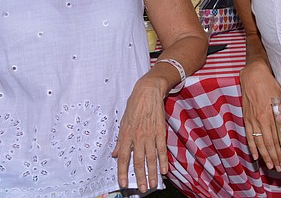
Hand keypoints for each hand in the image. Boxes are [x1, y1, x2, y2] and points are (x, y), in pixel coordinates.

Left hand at [113, 77, 168, 192]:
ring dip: (152, 172)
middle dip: (140, 177)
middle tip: (142, 189)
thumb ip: (120, 141)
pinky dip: (163, 160)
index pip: (124, 158)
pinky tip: (164, 170)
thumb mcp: (123, 122)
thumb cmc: (134, 105)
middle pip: (138, 161)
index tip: (123, 183)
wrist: (148, 91)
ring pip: (151, 158)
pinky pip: (162, 149)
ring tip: (153, 184)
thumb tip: (116, 154)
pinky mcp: (160, 131)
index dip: (123, 172)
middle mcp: (138, 137)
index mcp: (126, 135)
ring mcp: (150, 135)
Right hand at [239, 62, 280, 170]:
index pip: (276, 139)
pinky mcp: (246, 118)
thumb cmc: (269, 84)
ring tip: (269, 165)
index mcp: (270, 115)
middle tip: (279, 168)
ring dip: (264, 155)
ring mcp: (252, 120)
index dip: (280, 152)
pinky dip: (252, 146)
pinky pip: (249, 135)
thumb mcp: (280, 96)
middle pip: (268, 144)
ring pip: (258, 142)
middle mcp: (260, 120)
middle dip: (274, 157)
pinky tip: (255, 155)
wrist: (253, 76)